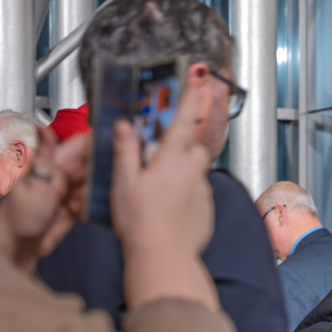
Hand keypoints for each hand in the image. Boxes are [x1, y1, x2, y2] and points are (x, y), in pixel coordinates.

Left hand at [0, 127, 90, 271]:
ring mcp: (68, 190)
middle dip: (100, 176)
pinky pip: (92, 201)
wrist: (18, 247)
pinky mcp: (73, 206)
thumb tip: (41, 126)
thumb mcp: (35, 182)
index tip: (115, 150)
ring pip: (96, 184)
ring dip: (95, 194)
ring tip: (78, 204)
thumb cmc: (20, 216)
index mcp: (52, 163)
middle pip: (94, 166)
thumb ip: (44, 155)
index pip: (83, 145)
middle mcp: (61, 174)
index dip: (101, 146)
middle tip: (92, 188)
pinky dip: (92, 207)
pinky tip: (82, 213)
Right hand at [110, 80, 212, 259]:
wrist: (164, 257)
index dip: (192, 94)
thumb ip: (126, 152)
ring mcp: (203, 191)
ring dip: (182, 171)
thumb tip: (125, 127)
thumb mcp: (124, 182)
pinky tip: (168, 207)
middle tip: (165, 149)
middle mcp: (193, 171)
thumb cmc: (140, 222)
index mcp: (172, 160)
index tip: (200, 74)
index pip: (184, 118)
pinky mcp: (207, 209)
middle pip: (194, 145)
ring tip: (160, 188)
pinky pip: (197, 193)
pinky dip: (185, 194)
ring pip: (195, 171)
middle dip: (183, 141)